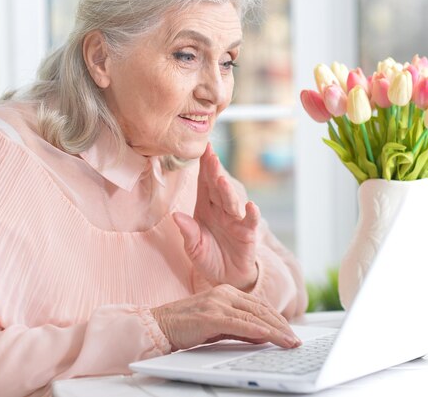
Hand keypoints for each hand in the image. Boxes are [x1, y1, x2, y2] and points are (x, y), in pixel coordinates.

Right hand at [151, 284, 300, 350]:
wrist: (158, 325)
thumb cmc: (184, 326)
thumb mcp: (217, 325)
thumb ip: (238, 327)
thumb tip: (262, 334)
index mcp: (226, 292)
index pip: (259, 305)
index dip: (277, 319)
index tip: (290, 331)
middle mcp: (224, 293)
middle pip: (261, 309)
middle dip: (281, 326)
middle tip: (295, 340)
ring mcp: (218, 303)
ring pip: (255, 316)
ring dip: (276, 331)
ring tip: (289, 342)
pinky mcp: (211, 316)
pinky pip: (240, 324)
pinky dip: (258, 331)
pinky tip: (269, 338)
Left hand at [173, 144, 259, 290]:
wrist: (228, 278)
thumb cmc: (210, 258)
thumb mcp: (193, 248)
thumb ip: (188, 232)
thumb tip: (176, 216)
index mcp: (205, 208)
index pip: (203, 184)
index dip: (203, 167)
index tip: (202, 149)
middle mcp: (221, 210)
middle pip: (217, 188)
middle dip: (214, 171)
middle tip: (210, 155)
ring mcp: (235, 220)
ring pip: (231, 202)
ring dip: (227, 191)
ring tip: (221, 180)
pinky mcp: (248, 234)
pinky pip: (250, 222)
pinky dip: (251, 214)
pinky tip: (250, 206)